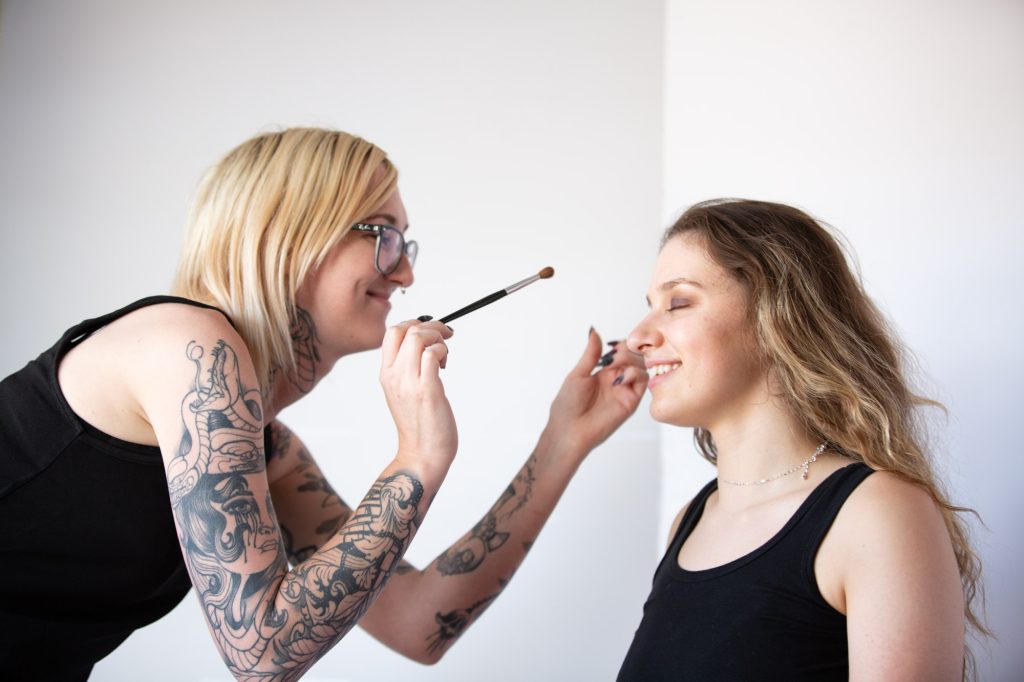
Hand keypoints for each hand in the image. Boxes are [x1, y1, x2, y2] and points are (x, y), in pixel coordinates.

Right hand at [380, 320, 457, 472]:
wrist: (422, 455)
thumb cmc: (419, 425)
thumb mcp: (404, 392)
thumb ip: (407, 369)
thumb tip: (424, 346)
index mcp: (386, 374)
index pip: (391, 333)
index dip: (413, 324)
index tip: (430, 331)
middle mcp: (394, 376)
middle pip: (405, 330)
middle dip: (430, 326)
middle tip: (445, 337)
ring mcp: (409, 383)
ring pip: (419, 337)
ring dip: (438, 338)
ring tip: (445, 356)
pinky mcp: (428, 390)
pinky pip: (432, 354)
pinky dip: (443, 351)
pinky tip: (446, 365)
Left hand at [545, 328, 646, 459]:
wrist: (570, 429)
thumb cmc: (568, 405)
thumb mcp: (578, 374)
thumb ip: (591, 353)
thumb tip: (594, 331)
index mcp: (604, 371)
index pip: (622, 351)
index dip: (622, 345)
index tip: (612, 345)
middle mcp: (617, 379)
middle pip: (635, 356)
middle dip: (626, 351)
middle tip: (612, 357)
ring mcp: (625, 390)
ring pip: (642, 366)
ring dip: (631, 360)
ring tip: (614, 367)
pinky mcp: (631, 401)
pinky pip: (643, 381)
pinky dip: (635, 374)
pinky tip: (620, 379)